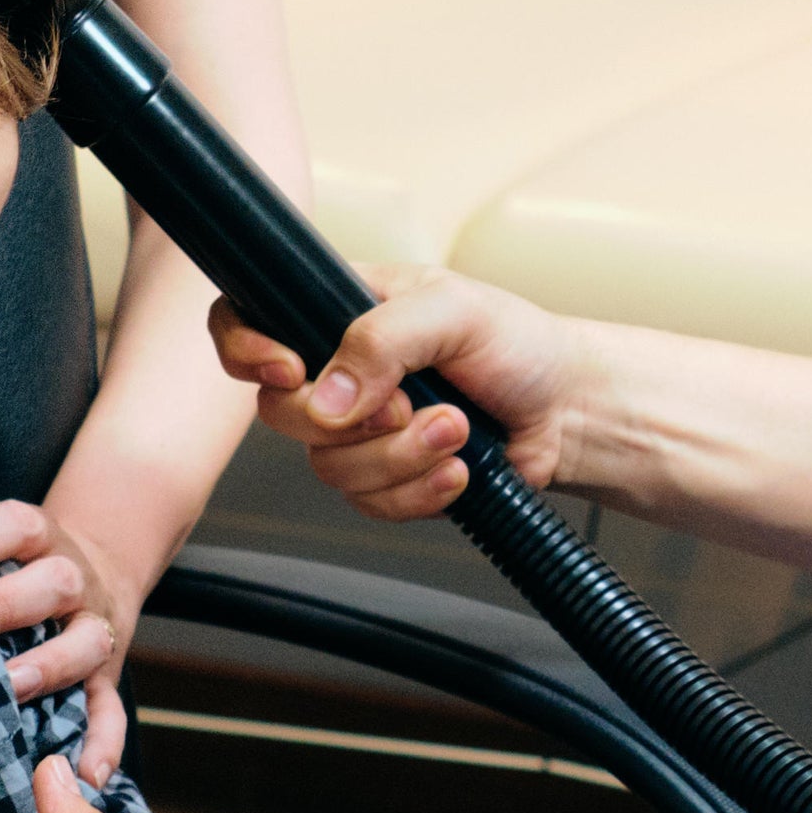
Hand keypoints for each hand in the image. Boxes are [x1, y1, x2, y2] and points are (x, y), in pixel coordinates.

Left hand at [0, 494, 139, 784]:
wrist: (99, 567)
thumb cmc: (15, 552)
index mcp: (41, 536)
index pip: (14, 526)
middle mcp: (74, 579)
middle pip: (53, 583)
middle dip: (4, 604)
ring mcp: (95, 628)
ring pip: (87, 643)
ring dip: (49, 665)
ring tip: (9, 685)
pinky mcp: (107, 676)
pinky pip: (111, 710)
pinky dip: (103, 743)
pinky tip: (85, 774)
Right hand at [206, 267, 593, 522]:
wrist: (567, 409)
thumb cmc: (516, 343)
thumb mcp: (453, 310)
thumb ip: (381, 339)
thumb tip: (326, 394)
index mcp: (334, 311)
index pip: (244, 320)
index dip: (247, 350)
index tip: (289, 369)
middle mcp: (335, 370)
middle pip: (280, 412)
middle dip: (356, 420)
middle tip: (413, 402)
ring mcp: (357, 429)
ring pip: (329, 466)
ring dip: (401, 456)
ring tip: (456, 429)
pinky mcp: (386, 478)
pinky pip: (369, 502)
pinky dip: (419, 490)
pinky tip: (458, 468)